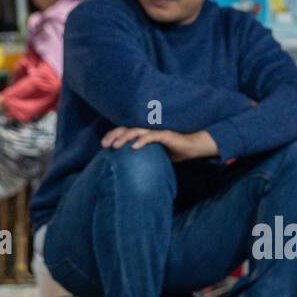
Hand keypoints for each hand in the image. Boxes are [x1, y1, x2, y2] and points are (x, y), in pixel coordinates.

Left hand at [101, 126, 219, 161]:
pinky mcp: (165, 134)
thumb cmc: (175, 150)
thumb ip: (145, 156)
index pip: (125, 130)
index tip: (104, 144)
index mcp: (145, 132)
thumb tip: (132, 167)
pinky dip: (142, 141)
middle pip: (127, 128)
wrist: (193, 147)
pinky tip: (134, 147)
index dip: (113, 135)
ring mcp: (156, 130)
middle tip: (104, 145)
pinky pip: (151, 136)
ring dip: (125, 137)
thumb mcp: (156, 154)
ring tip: (116, 146)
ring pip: (136, 131)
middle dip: (114, 136)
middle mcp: (148, 129)